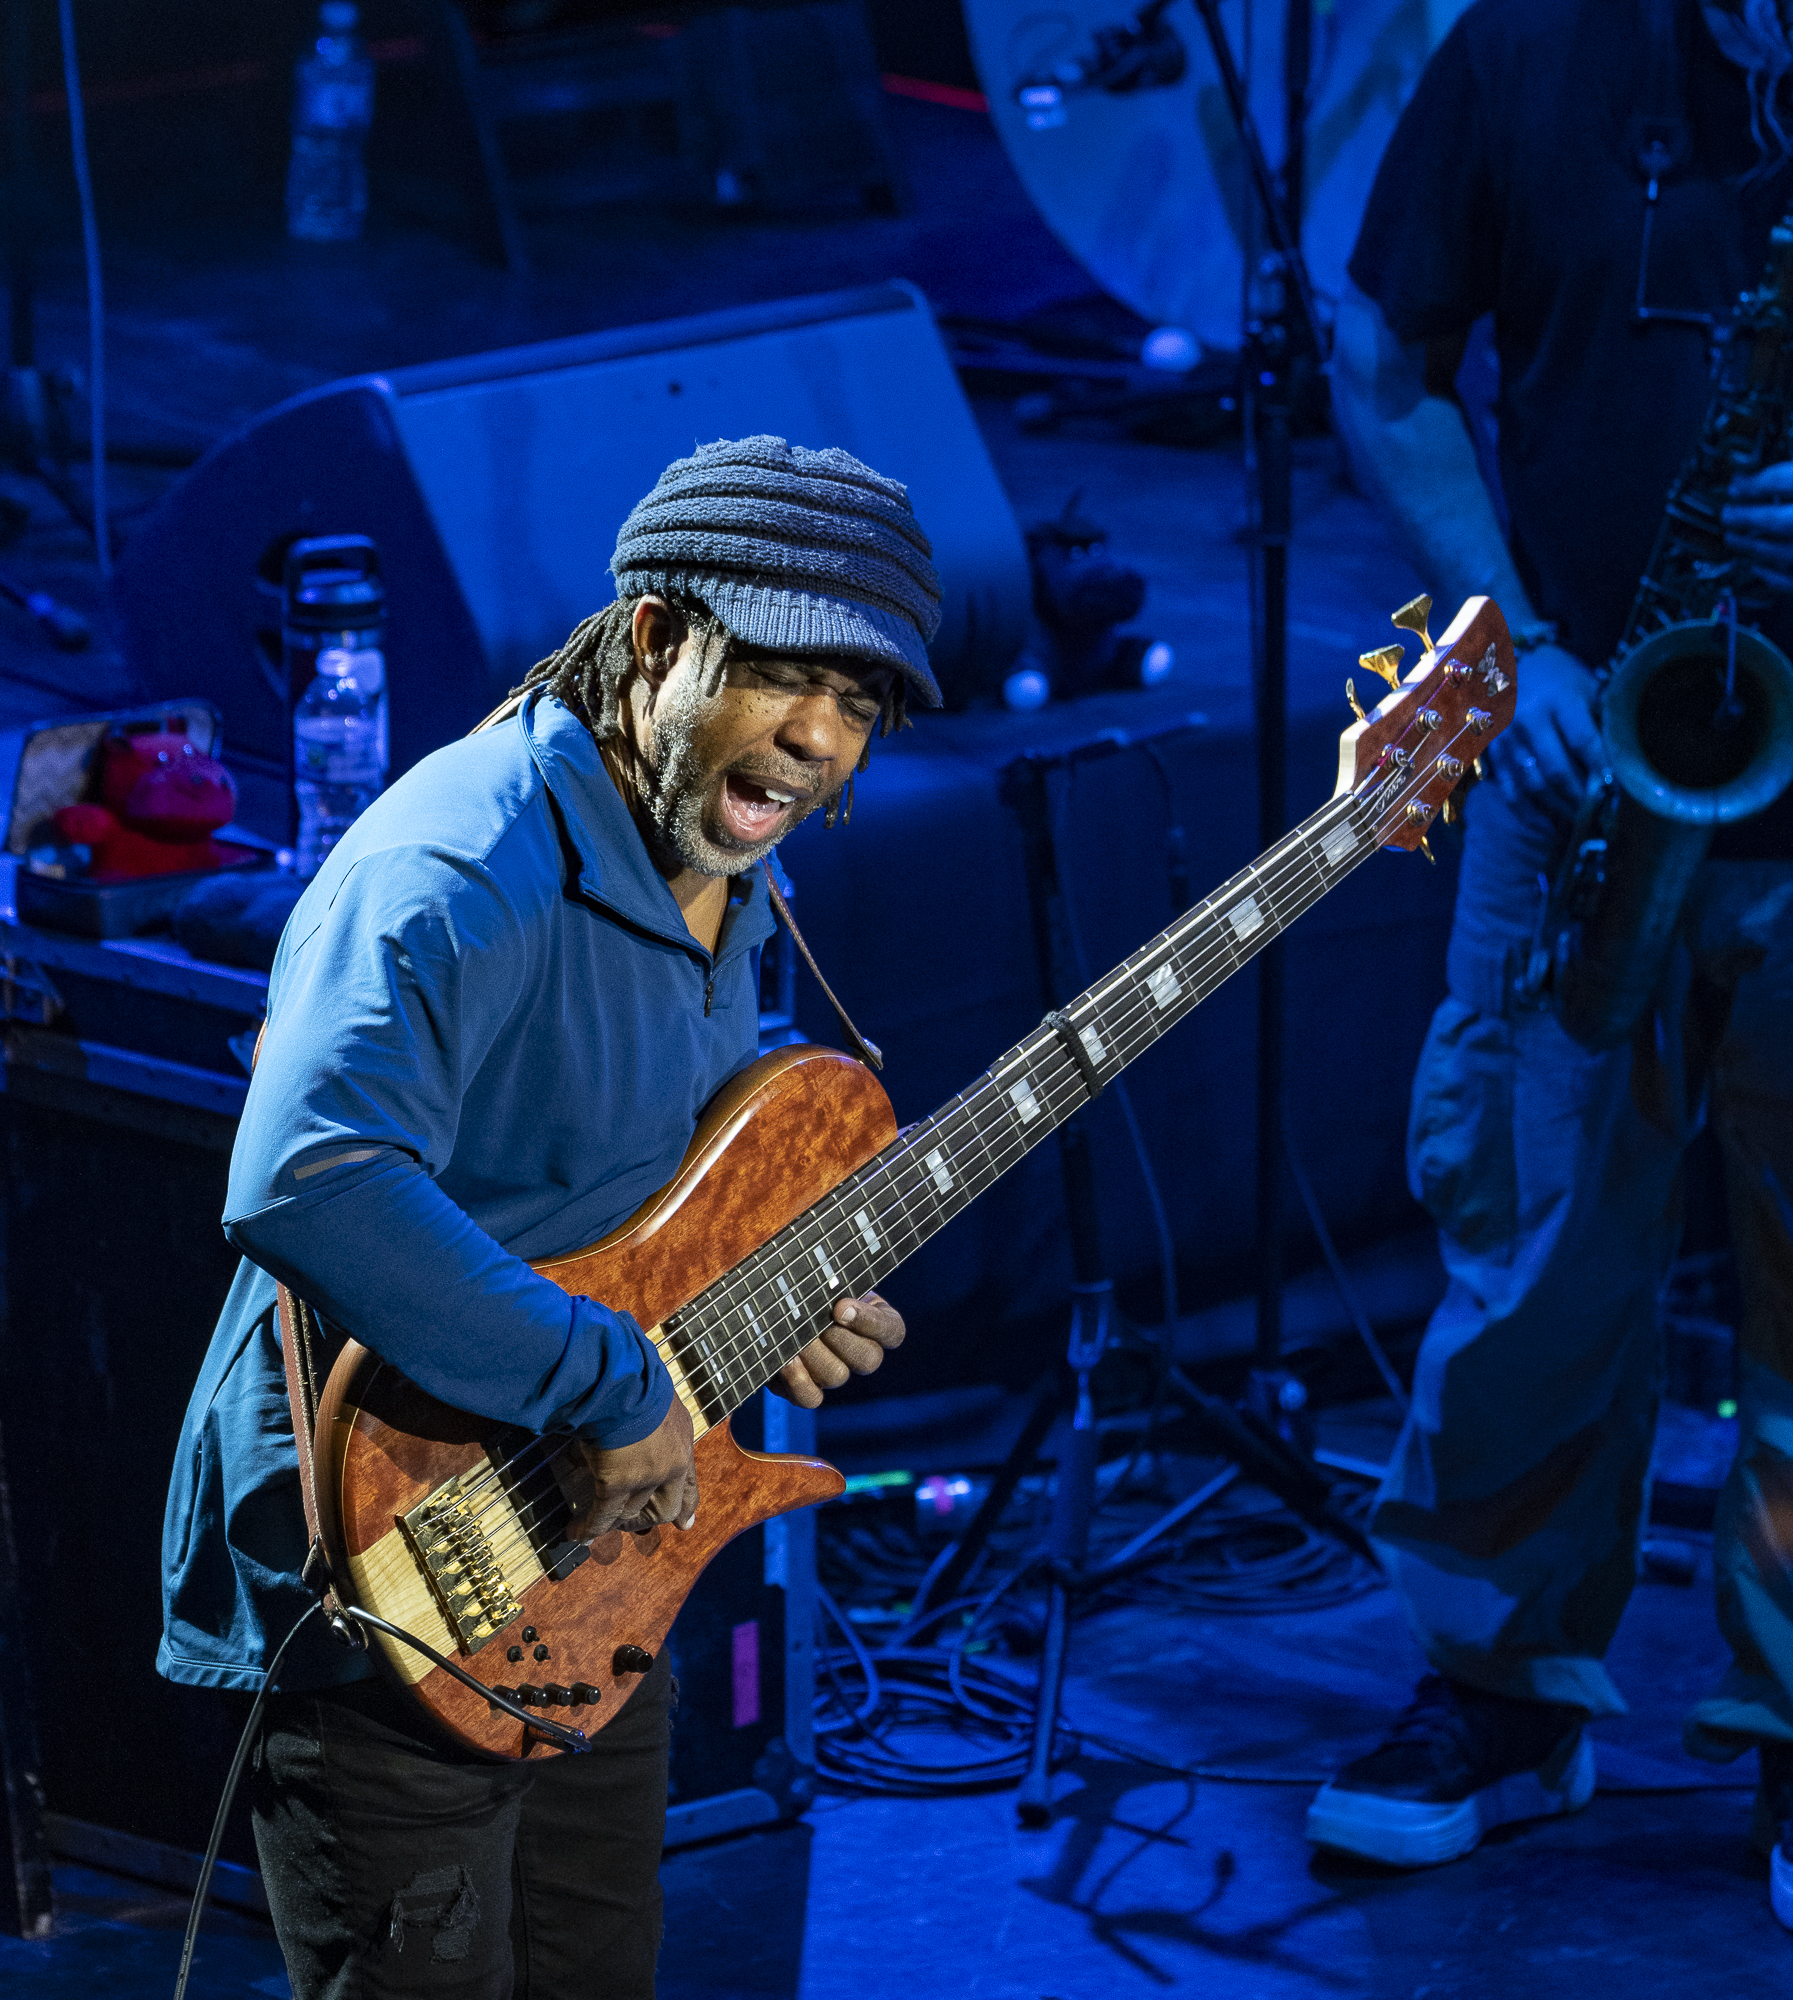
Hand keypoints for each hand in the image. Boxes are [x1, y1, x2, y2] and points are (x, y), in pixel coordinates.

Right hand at [567, 1393, 696, 1537]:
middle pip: (666, 1508)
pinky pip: (602, 1515)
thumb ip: (652, 1419)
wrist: (622, 1380)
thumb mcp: (659, 1398)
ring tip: (598, 1526)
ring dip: (615, 1522)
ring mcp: (645, 1478)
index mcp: (682, 1442)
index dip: (686, 1506)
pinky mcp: (616, 1484)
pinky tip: (577, 1533)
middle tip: (634, 1527)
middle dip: (649, 1519)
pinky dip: (589, 1528)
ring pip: (632, 1513)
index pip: (690, 1484)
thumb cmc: (638, 1378)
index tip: (685, 1524)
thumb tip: (632, 1421)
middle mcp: (670, 1466)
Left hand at [770, 1292, 905, 1408]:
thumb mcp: (826, 1279)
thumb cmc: (809, 1284)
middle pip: (868, 1360)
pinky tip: (786, 1359)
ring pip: (837, 1376)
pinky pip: (810, 1398)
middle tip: (817, 1323)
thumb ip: (834, 1284)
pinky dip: (797, 1380)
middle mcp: (861, 1353)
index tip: (840, 1307)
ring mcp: (835, 1373)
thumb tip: (833, 1299)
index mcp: (876, 1322)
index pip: (892, 1331)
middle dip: (839, 1339)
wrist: (777, 1305)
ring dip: (814, 1354)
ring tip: (795, 1336)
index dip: (869, 1322)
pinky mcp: (807, 1389)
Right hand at [1482, 642, 1601, 818]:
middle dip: (1579, 798)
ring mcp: (1505, 737)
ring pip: (1532, 785)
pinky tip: (1546, 819)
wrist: (1512, 663)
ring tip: (1576, 823)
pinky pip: (1509, 787)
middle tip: (1597, 816)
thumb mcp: (1586, 688)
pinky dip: (1528, 809)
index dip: (1600, 771)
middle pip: (1556, 770)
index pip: (1584, 742)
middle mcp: (1528, 719)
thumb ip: (1600, 722)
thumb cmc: (1560, 678)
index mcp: (1559, 699)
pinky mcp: (1490, 750)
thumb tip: (1620, 765)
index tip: (1615, 793)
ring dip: (1556, 809)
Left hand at [1724, 464, 1792, 592]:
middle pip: (1777, 520)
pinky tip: (1757, 567)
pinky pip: (1789, 581)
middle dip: (1746, 517)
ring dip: (1752, 546)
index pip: (1782, 480)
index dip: (1754, 483)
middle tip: (1726, 515)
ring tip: (1733, 539)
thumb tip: (1754, 475)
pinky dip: (1771, 575)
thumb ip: (1792, 474)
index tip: (1735, 486)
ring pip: (1781, 553)